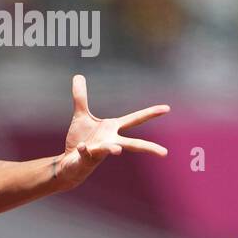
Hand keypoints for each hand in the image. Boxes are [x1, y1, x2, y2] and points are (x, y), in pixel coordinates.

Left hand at [54, 74, 168, 186]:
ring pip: (108, 150)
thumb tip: (78, 76)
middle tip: (165, 153)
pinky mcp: (85, 158)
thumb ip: (80, 97)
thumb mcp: (80, 115)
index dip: (150, 113)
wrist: (70, 162)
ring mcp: (99, 151)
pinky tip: (82, 146)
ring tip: (117, 151)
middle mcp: (110, 141)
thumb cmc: (80, 140)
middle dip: (148, 147)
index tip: (167, 108)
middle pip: (133, 144)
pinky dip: (83, 149)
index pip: (134, 120)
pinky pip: (85, 152)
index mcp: (112, 129)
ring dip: (112, 149)